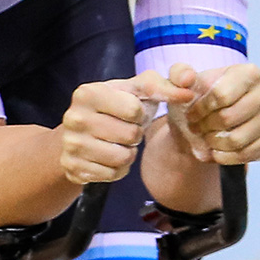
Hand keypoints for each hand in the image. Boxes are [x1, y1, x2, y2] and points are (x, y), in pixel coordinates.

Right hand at [59, 71, 195, 184]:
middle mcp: (74, 118)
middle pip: (130, 135)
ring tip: (116, 144)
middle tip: (121, 129)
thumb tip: (189, 91)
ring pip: (122, 158)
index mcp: (87, 93)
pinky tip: (107, 158)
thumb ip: (165, 84)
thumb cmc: (115, 108)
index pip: (134, 110)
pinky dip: (116, 169)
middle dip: (134, 135)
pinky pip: (112, 174)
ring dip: (127, 153)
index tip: (128, 111)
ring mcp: (71, 145)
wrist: (78, 134)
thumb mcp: (137, 90)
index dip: (139, 114)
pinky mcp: (72, 168)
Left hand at [163, 63, 259, 164]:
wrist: (204, 121)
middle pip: (228, 118)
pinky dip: (224, 156)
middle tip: (195, 127)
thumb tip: (187, 78)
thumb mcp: (181, 83)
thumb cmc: (195, 98)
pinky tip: (215, 149)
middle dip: (205, 126)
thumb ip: (178, 74)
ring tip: (205, 137)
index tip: (190, 114)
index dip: (200, 109)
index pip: (222, 95)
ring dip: (213, 142)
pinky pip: (246, 155)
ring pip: (237, 139)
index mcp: (248, 72)